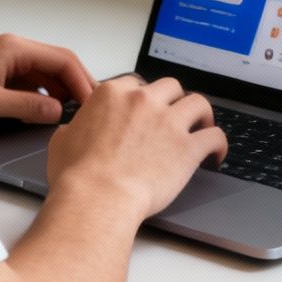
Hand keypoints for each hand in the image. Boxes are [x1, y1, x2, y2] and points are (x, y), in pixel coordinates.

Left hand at [0, 34, 94, 129]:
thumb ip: (27, 107)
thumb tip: (57, 111)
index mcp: (13, 49)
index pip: (62, 59)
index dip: (83, 81)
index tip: (94, 102)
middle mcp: (11, 51)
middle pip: (56, 65)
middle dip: (75, 86)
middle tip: (89, 110)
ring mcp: (3, 62)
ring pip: (43, 76)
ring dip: (59, 93)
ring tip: (71, 115)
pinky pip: (28, 84)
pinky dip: (40, 98)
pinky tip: (43, 114)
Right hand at [45, 76, 228, 221]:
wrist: (97, 198)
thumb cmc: (78, 175)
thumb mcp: (62, 140)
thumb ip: (75, 127)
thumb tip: (74, 130)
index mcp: (113, 95)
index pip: (136, 83)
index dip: (143, 96)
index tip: (146, 108)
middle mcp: (144, 101)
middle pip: (170, 87)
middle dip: (173, 100)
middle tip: (174, 114)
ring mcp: (169, 122)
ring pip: (198, 103)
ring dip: (201, 113)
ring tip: (202, 125)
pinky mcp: (187, 148)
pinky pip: (214, 136)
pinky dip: (219, 143)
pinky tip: (217, 152)